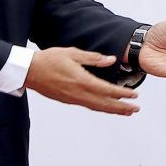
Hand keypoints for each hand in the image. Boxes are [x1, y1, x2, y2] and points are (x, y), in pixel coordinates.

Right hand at [23, 47, 139, 114]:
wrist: (29, 71)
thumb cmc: (48, 60)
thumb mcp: (73, 54)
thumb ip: (94, 58)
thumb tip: (111, 59)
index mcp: (82, 81)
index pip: (107, 90)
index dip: (122, 94)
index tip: (133, 95)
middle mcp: (78, 93)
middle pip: (105, 104)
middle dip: (122, 108)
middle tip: (135, 109)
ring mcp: (73, 99)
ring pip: (97, 107)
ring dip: (112, 110)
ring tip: (125, 112)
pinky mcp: (68, 100)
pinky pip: (88, 106)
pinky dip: (100, 108)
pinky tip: (105, 107)